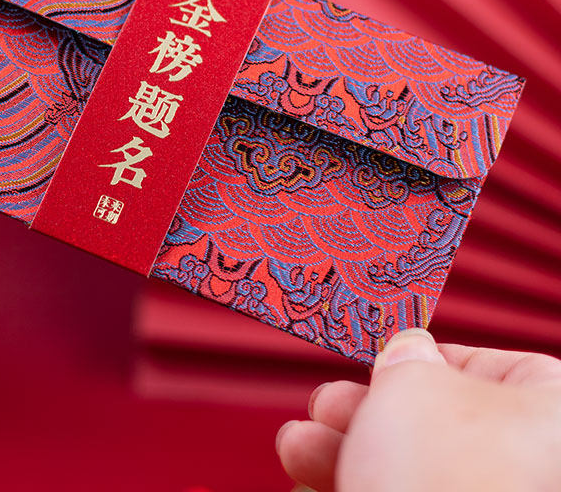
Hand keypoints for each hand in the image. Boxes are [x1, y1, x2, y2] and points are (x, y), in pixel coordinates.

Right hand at [276, 329, 560, 491]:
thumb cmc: (447, 474)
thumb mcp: (413, 380)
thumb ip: (408, 355)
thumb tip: (408, 353)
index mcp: (553, 419)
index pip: (501, 369)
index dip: (432, 359)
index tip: (380, 361)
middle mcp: (535, 472)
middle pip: (441, 426)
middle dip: (363, 412)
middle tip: (323, 407)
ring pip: (413, 471)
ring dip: (342, 453)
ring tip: (297, 449)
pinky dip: (356, 489)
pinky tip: (308, 486)